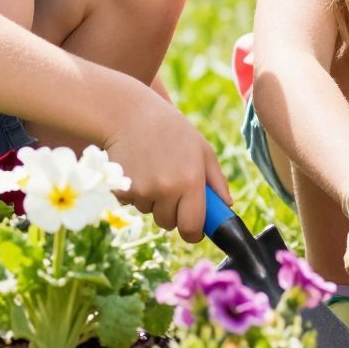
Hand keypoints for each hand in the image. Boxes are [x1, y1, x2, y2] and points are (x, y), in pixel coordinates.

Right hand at [101, 81, 230, 238]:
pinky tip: (137, 169)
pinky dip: (134, 193)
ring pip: (150, 213)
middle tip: (170, 183)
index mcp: (191, 181)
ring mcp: (142, 191)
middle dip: (172, 212)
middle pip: (170, 224)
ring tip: (152, 169)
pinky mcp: (121, 190)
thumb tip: (227, 206)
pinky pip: (132, 204)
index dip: (193, 232)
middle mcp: (167, 189)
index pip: (192, 227)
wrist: (128, 115)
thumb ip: (217, 181)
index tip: (193, 229)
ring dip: (153, 201)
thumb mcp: (202, 150)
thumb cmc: (172, 131)